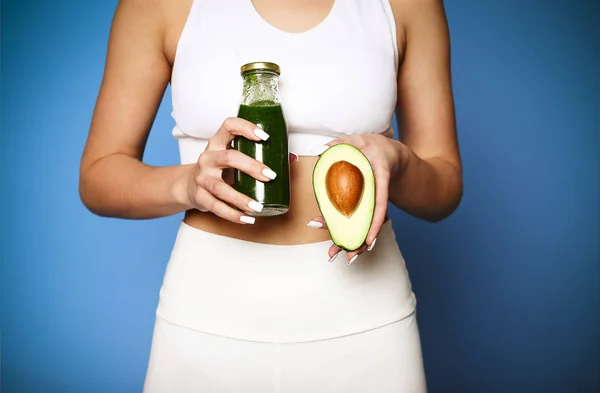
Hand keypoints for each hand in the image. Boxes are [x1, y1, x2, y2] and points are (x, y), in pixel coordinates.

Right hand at [184, 117, 276, 223]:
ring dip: (241, 199)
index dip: (246, 128)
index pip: (229, 126)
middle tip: (270, 176)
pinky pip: (216, 207)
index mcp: (218, 142)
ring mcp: (202, 177)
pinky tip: (247, 219)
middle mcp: (207, 157)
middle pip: (228, 158)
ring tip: (258, 207)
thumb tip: (291, 158)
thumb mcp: (234, 158)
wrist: (189, 185)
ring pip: (220, 188)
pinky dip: (233, 215)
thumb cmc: (220, 169)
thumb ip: (260, 156)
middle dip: (251, 167)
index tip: (264, 137)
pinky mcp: (200, 196)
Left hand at [309, 133, 405, 262]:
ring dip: (353, 243)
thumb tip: (318, 149)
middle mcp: (378, 195)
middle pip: (369, 222)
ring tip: (336, 256)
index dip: (375, 222)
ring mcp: (373, 204)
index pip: (380, 203)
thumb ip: (339, 144)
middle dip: (358, 241)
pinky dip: (349, 233)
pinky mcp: (366, 208)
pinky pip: (359, 222)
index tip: (370, 240)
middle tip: (345, 255)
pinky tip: (339, 246)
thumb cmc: (374, 147)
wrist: (392, 156)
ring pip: (365, 226)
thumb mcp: (359, 141)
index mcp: (380, 179)